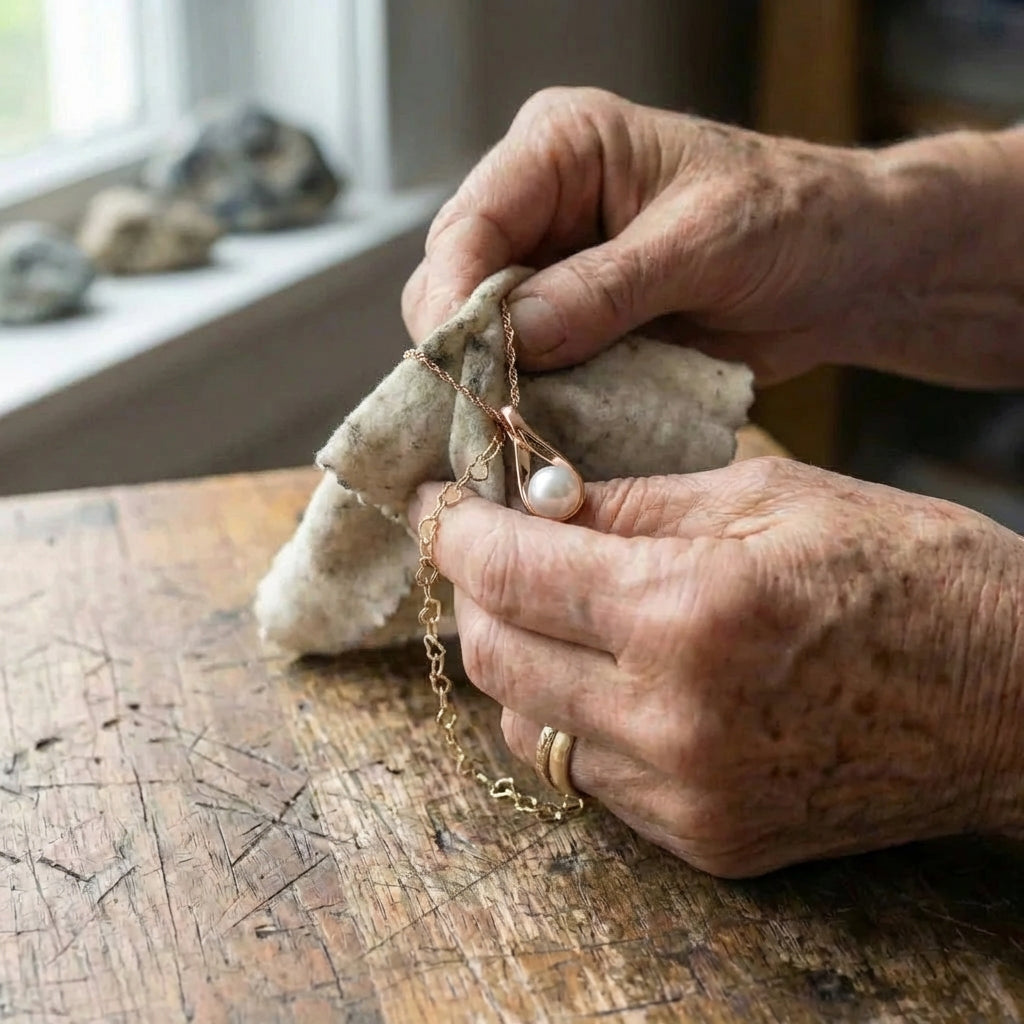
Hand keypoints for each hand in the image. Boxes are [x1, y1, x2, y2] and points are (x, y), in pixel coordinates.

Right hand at [403, 87, 1023, 386]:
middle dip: (466, 350)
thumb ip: (607, 288)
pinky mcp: (573, 327)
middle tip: (483, 414)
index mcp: (561, 149)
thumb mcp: (702, 242)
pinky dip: (533, 404)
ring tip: (512, 431)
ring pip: (483, 336)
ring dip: (496, 385)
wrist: (840, 270)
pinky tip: (541, 432)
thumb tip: (517, 335)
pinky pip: (528, 371)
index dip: (453, 296)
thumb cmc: (789, 219)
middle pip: (457, 283)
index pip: (470, 222)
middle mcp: (541, 208)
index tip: (457, 364)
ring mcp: (552, 272)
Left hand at [410, 459, 1023, 876]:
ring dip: (512, 658)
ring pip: (526, 726)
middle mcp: (671, 719)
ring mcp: (685, 795)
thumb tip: (536, 498)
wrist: (1012, 700)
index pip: (509, 571)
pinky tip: (598, 670)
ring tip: (541, 606)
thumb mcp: (767, 497)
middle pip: (494, 658)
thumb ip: (632, 504)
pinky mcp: (705, 839)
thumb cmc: (908, 573)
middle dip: (472, 591)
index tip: (439, 501)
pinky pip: (586, 776)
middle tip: (485, 544)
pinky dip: (566, 716)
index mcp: (689, 612)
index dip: (455, 529)